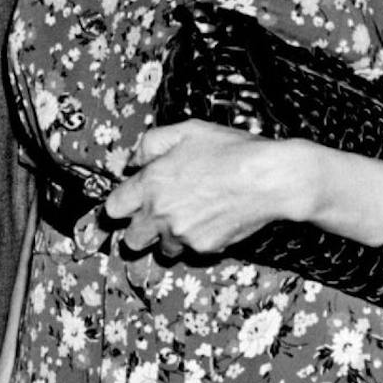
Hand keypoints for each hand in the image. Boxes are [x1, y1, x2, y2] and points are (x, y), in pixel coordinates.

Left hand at [104, 120, 308, 257]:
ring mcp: (182, 234)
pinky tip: (210, 220)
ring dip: (168, 237)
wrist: (270, 178)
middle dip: (139, 229)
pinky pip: (190, 251)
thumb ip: (150, 144)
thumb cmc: (232, 151)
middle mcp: (161, 213)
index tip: (130, 202)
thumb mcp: (186, 131)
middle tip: (154, 217)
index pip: (112, 209)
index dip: (121, 205)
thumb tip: (134, 161)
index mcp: (151, 184)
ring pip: (162, 249)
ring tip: (188, 217)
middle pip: (131, 240)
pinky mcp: (204, 248)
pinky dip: (196, 240)